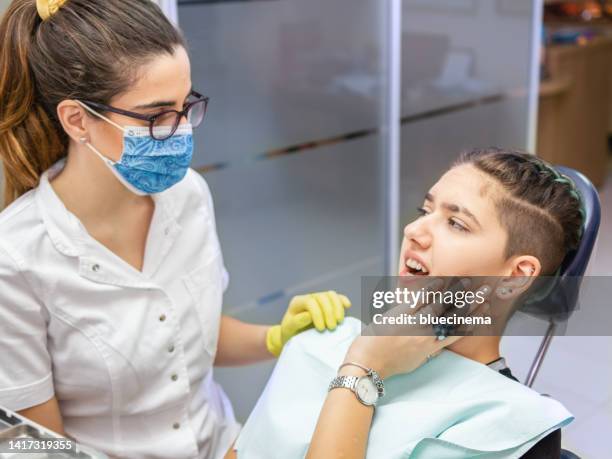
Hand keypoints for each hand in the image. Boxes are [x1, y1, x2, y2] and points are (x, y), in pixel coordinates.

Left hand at [266, 290, 350, 356]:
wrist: (294, 336)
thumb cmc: (290, 334)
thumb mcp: (288, 330)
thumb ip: (296, 322)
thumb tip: (308, 315)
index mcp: (297, 302)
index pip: (310, 302)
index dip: (318, 314)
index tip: (321, 329)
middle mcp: (308, 298)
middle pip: (322, 297)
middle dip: (329, 312)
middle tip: (331, 328)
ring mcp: (319, 299)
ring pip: (331, 295)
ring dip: (337, 308)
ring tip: (339, 322)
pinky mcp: (327, 303)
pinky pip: (336, 298)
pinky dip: (342, 300)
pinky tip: (347, 306)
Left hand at [345, 280, 490, 378]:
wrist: (367, 363)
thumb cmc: (388, 363)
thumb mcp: (415, 361)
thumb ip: (428, 350)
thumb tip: (437, 342)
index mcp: (431, 348)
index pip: (457, 331)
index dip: (473, 318)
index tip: (485, 308)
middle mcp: (426, 336)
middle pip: (453, 316)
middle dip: (471, 302)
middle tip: (485, 291)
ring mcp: (413, 325)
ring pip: (439, 307)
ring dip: (454, 293)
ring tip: (467, 283)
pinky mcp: (400, 315)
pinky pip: (418, 300)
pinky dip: (429, 290)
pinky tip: (440, 281)